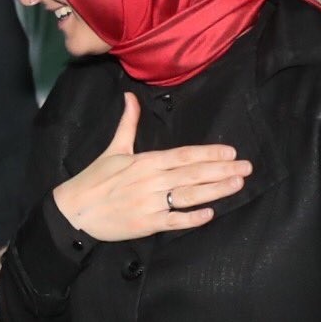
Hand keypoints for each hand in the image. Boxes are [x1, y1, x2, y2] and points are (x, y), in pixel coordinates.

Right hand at [51, 94, 250, 242]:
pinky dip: (192, 218)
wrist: (73, 210)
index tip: (231, 151)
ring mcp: (149, 203)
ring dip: (215, 190)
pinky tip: (210, 213)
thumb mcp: (113, 149)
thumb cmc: (94, 179)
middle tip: (247, 167)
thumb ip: (127, 124)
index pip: (183, 155)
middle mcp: (150, 181)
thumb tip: (130, 97)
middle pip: (192, 174)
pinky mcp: (146, 224)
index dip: (209, 153)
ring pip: (189, 195)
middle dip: (222, 170)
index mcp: (144, 161)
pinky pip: (174, 220)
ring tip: (237, 184)